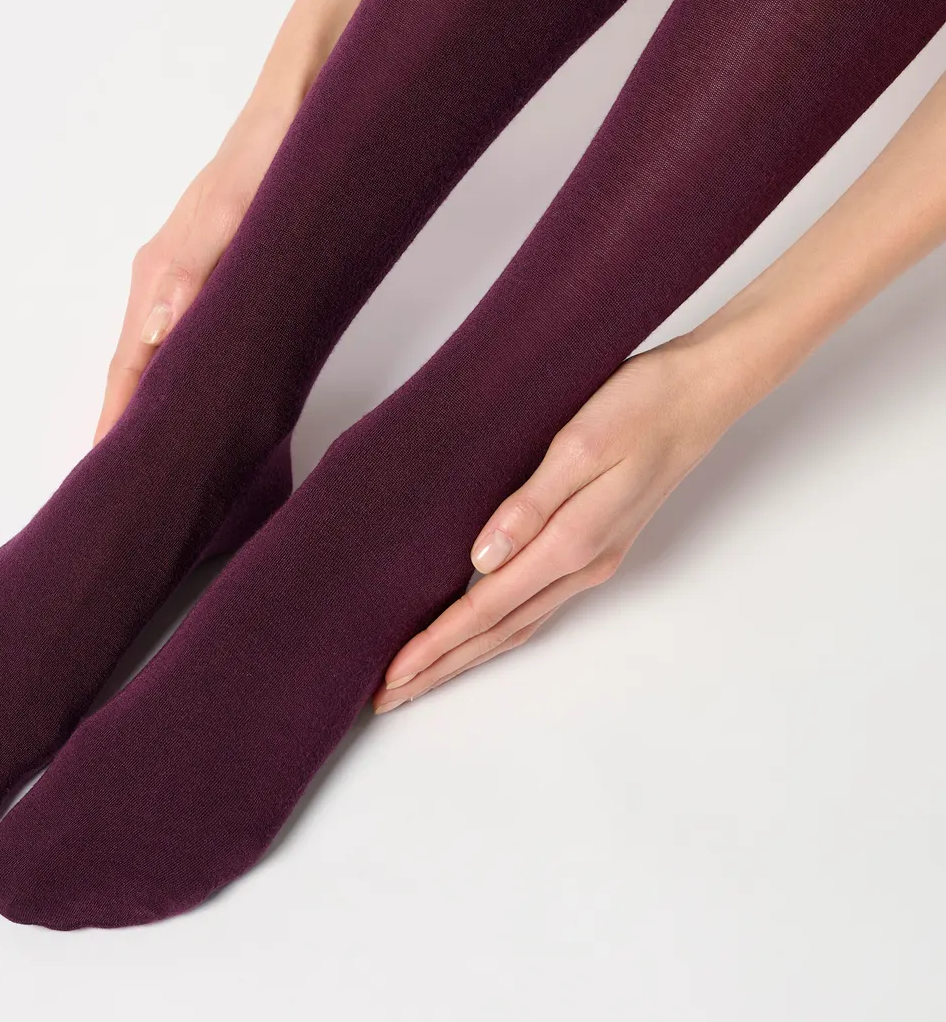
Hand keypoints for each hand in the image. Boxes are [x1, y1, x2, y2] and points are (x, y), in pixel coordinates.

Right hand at [94, 109, 291, 442]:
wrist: (301, 105)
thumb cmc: (268, 153)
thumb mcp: (234, 212)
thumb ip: (194, 269)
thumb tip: (155, 332)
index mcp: (159, 269)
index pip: (126, 360)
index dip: (115, 415)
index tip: (105, 467)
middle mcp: (165, 274)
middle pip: (136, 361)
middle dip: (127, 419)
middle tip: (128, 479)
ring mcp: (192, 270)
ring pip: (162, 348)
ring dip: (155, 396)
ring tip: (157, 449)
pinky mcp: (222, 265)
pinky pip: (191, 329)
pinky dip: (184, 366)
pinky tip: (199, 387)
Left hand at [374, 334, 754, 711]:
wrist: (699, 395)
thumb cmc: (639, 405)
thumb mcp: (578, 443)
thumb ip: (530, 504)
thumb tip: (483, 560)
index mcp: (573, 540)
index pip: (487, 607)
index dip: (438, 643)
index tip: (395, 673)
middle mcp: (584, 563)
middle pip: (500, 631)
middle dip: (444, 666)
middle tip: (391, 695)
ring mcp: (595, 558)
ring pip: (519, 623)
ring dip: (469, 654)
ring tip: (424, 674)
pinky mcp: (598, 544)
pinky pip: (537, 603)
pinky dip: (500, 627)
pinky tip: (480, 629)